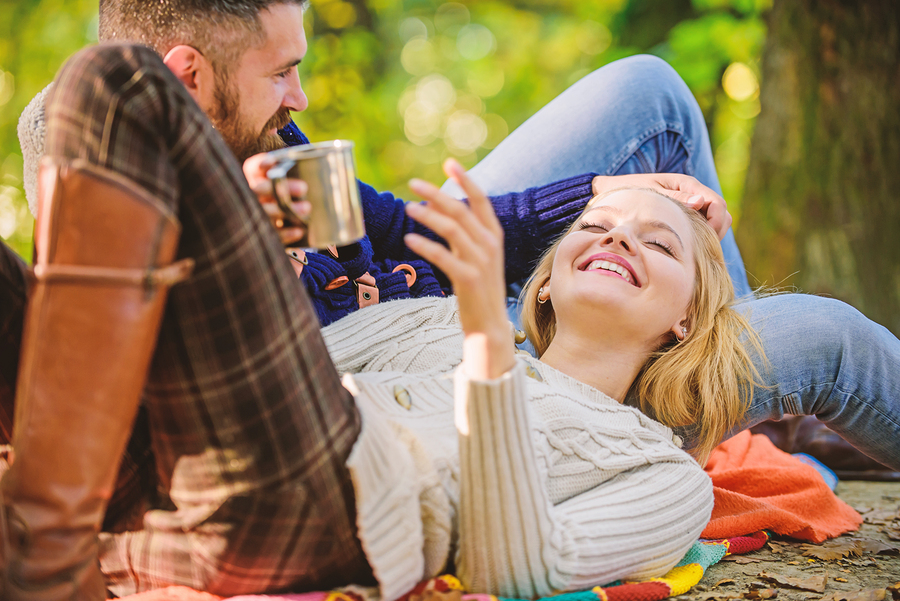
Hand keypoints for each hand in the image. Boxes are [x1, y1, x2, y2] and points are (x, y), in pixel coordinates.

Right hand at [243, 152, 310, 245]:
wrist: (288, 229)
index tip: (271, 163)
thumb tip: (331, 164)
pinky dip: (286, 234)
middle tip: (304, 188)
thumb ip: (305, 174)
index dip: (259, 164)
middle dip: (278, 188)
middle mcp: (253, 197)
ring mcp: (257, 217)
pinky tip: (299, 231)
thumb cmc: (296, 198)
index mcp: (257, 180)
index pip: (252, 168)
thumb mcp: (297, 185)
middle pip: (258, 190)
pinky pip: (273, 235)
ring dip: (284, 210)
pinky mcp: (266, 236)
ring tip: (307, 208)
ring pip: (264, 212)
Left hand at [404, 159, 514, 379]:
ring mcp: (481, 262)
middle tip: (413, 183)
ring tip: (407, 208)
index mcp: (494, 236)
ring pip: (452, 229)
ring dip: (428, 216)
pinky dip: (425, 245)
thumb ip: (463, 233)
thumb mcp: (476, 256)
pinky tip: (409, 238)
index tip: (449, 163)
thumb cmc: (478, 290)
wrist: (488, 327)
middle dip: (437, 194)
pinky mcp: (468, 279)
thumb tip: (437, 207)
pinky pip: (443, 256)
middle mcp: (490, 245)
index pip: (481, 200)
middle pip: (461, 210)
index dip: (465, 180)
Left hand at [592, 173, 732, 239]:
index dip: (716, 222)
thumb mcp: (650, 194)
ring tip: (691, 249)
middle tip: (700, 248)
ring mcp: (689, 204)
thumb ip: (674, 199)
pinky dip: (699, 237)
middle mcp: (692, 193)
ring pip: (715, 222)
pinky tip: (684, 248)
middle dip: (717, 231)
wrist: (612, 191)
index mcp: (686, 184)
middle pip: (722, 213)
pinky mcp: (684, 215)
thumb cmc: (629, 191)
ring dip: (709, 235)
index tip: (705, 239)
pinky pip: (701, 227)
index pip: (717, 203)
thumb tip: (700, 202)